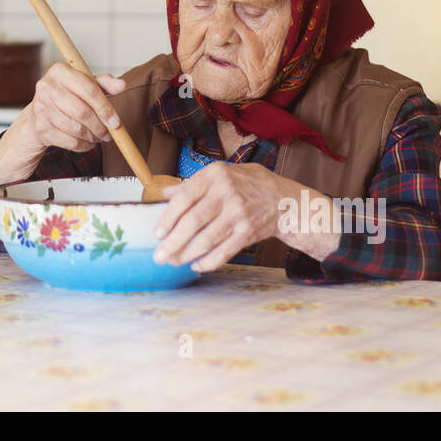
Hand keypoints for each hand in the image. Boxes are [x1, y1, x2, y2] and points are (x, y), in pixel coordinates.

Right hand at [0, 63, 125, 188]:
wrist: (38, 115)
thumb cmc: (67, 96)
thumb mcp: (85, 84)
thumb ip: (104, 83)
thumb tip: (122, 85)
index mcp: (59, 71)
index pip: (88, 89)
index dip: (105, 108)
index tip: (116, 122)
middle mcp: (47, 87)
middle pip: (82, 112)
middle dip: (100, 126)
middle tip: (109, 133)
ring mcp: (41, 109)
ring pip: (77, 129)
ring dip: (93, 137)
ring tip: (98, 136)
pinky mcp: (41, 128)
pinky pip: (70, 142)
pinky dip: (83, 145)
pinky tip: (87, 141)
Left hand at [151, 162, 340, 271]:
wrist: (283, 199)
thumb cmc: (246, 184)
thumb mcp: (220, 174)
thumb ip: (192, 184)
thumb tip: (165, 193)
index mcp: (215, 175)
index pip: (185, 198)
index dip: (168, 218)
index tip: (157, 234)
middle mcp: (227, 193)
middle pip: (193, 222)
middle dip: (173, 242)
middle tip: (159, 256)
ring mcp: (239, 214)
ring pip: (207, 239)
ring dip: (186, 254)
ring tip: (173, 262)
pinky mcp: (248, 232)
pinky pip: (224, 251)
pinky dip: (208, 261)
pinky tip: (196, 265)